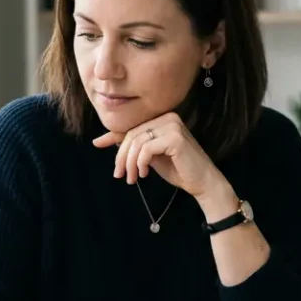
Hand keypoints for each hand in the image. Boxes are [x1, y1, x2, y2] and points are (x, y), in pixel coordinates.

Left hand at [92, 113, 227, 198]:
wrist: (202, 182)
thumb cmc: (178, 169)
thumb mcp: (150, 156)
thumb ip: (134, 146)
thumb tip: (104, 139)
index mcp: (164, 118)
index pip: (133, 126)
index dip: (113, 136)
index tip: (97, 144)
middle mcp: (169, 117)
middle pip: (132, 134)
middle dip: (121, 156)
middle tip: (119, 175)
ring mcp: (173, 126)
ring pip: (137, 141)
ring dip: (129, 163)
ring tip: (132, 178)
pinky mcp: (175, 138)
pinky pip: (146, 148)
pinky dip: (140, 163)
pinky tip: (144, 174)